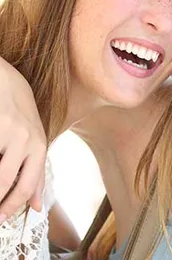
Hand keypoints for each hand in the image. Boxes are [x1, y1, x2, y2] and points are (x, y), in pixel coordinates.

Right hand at [0, 58, 46, 222]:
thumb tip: (37, 207)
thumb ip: (35, 172)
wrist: (6, 79)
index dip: (10, 207)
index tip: (0, 221)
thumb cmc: (19, 114)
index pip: (26, 186)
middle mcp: (25, 139)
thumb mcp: (34, 140)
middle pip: (5, 182)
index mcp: (38, 146)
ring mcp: (7, 131)